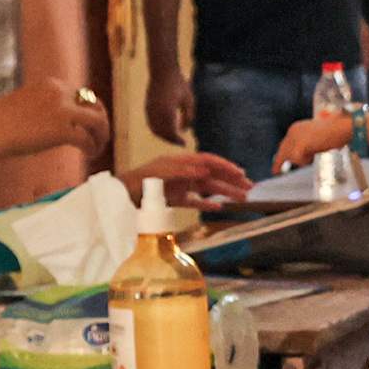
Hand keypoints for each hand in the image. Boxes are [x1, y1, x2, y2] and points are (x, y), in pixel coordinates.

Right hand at [0, 77, 112, 188]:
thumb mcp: (24, 105)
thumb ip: (42, 107)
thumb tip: (53, 123)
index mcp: (50, 84)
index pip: (81, 94)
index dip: (87, 110)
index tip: (87, 124)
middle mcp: (59, 92)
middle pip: (93, 104)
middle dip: (99, 121)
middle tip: (99, 136)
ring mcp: (61, 110)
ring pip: (97, 121)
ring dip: (101, 135)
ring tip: (98, 148)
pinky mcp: (61, 130)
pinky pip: (87, 139)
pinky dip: (92, 148)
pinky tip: (90, 155)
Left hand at [138, 150, 255, 212]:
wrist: (119, 197)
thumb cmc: (136, 182)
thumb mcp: (159, 173)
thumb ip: (182, 171)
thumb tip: (204, 170)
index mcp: (181, 162)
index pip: (208, 161)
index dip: (225, 166)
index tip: (241, 173)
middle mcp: (183, 172)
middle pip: (212, 175)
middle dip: (231, 181)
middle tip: (250, 188)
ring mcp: (180, 186)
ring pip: (208, 188)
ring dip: (225, 192)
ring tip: (242, 199)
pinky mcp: (174, 199)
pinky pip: (195, 200)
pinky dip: (207, 203)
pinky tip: (219, 207)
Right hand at [147, 70, 191, 146]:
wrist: (163, 71)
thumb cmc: (179, 84)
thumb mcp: (189, 100)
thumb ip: (188, 116)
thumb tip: (185, 130)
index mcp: (168, 111)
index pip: (171, 133)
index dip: (177, 141)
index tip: (184, 144)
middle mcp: (156, 112)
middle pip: (162, 134)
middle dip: (170, 140)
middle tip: (180, 142)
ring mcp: (149, 110)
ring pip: (154, 129)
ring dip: (163, 136)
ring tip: (174, 137)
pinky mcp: (147, 107)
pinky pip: (150, 123)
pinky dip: (157, 129)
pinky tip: (165, 129)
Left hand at [278, 111, 355, 165]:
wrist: (341, 127)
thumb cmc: (335, 131)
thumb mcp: (317, 137)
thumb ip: (308, 144)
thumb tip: (301, 154)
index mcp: (296, 127)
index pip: (285, 143)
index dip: (283, 153)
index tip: (279, 163)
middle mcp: (292, 131)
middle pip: (282, 150)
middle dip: (279, 161)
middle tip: (275, 171)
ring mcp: (295, 138)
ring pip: (290, 156)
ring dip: (301, 159)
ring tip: (314, 153)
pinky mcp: (298, 145)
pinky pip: (298, 159)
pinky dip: (306, 160)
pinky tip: (315, 153)